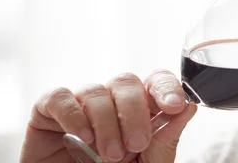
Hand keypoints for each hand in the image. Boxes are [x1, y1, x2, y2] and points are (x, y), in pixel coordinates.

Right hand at [20, 70, 196, 162]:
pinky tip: (83, 137)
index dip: (166, 87)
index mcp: (139, 111)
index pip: (155, 81)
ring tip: (110, 155)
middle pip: (127, 82)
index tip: (175, 105)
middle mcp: (110, 103)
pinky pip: (60, 97)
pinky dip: (73, 115)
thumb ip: (166, 139)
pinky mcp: (47, 111)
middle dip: (135, 111)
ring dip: (107, 123)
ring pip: (97, 91)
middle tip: (138, 143)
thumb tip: (189, 107)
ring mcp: (80, 105)